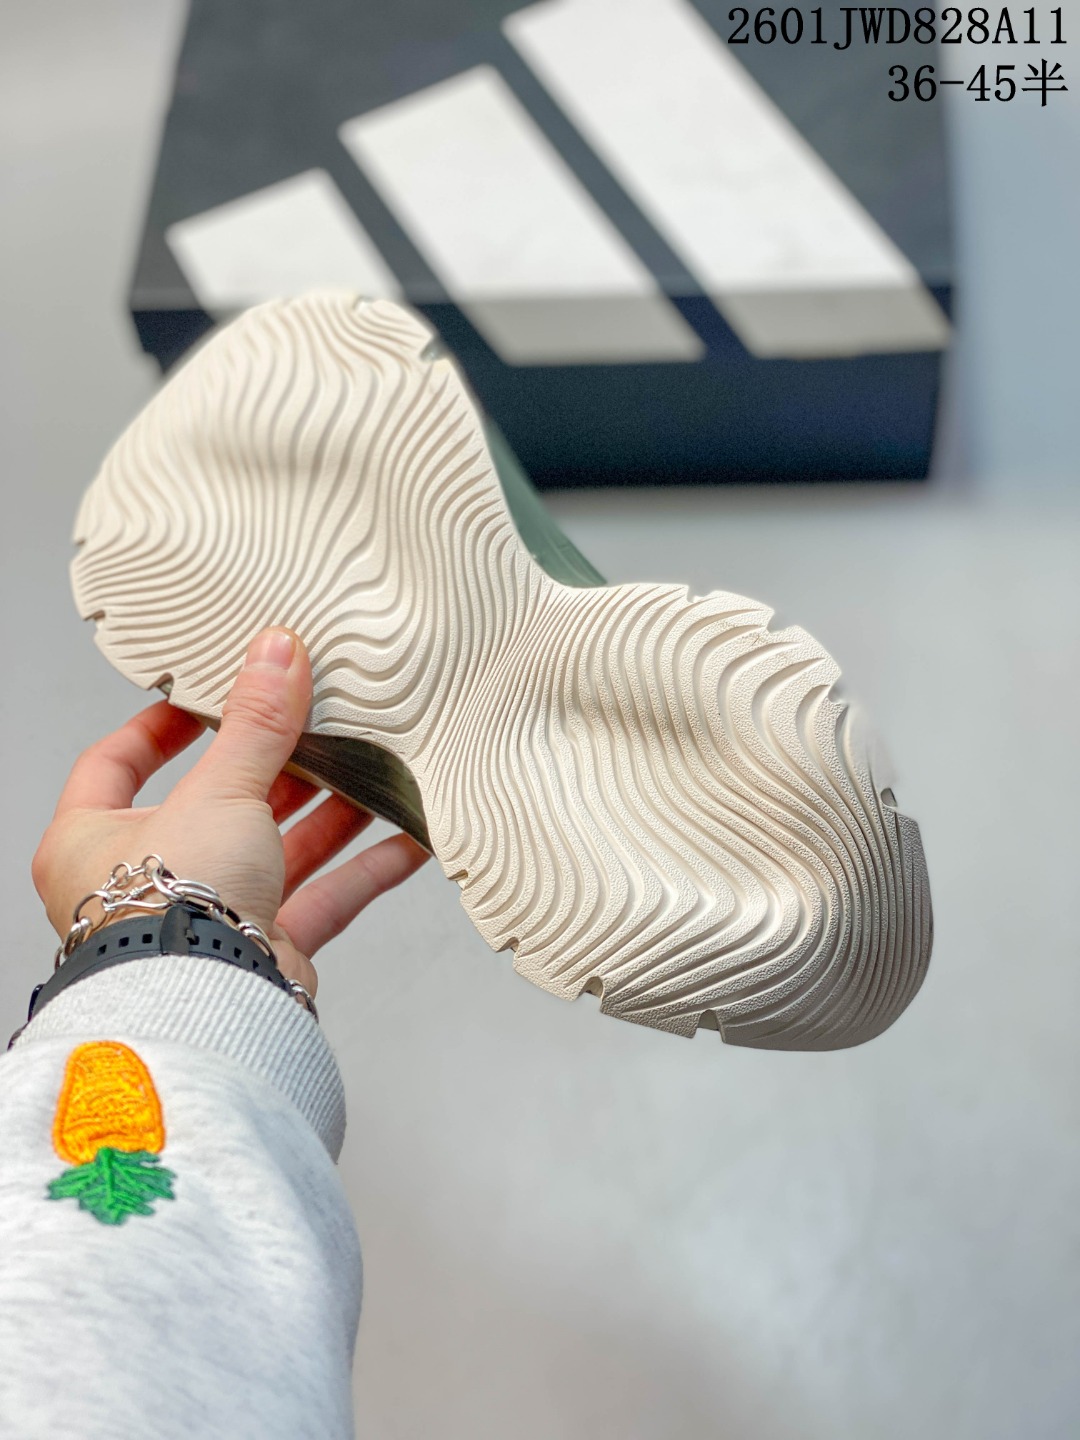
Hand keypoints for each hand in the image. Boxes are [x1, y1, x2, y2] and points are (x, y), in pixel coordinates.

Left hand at [32, 628, 428, 996]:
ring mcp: (208, 917)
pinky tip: (408, 839)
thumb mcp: (217, 789)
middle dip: (277, 766)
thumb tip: (276, 652)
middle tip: (317, 722)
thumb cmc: (170, 908)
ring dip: (329, 812)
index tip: (207, 697)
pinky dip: (365, 869)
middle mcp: (146, 881)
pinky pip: (321, 899)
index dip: (159, 726)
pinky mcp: (263, 951)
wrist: (207, 1007)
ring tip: (374, 767)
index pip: (116, 765)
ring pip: (276, 850)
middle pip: (217, 805)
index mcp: (93, 839)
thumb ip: (255, 725)